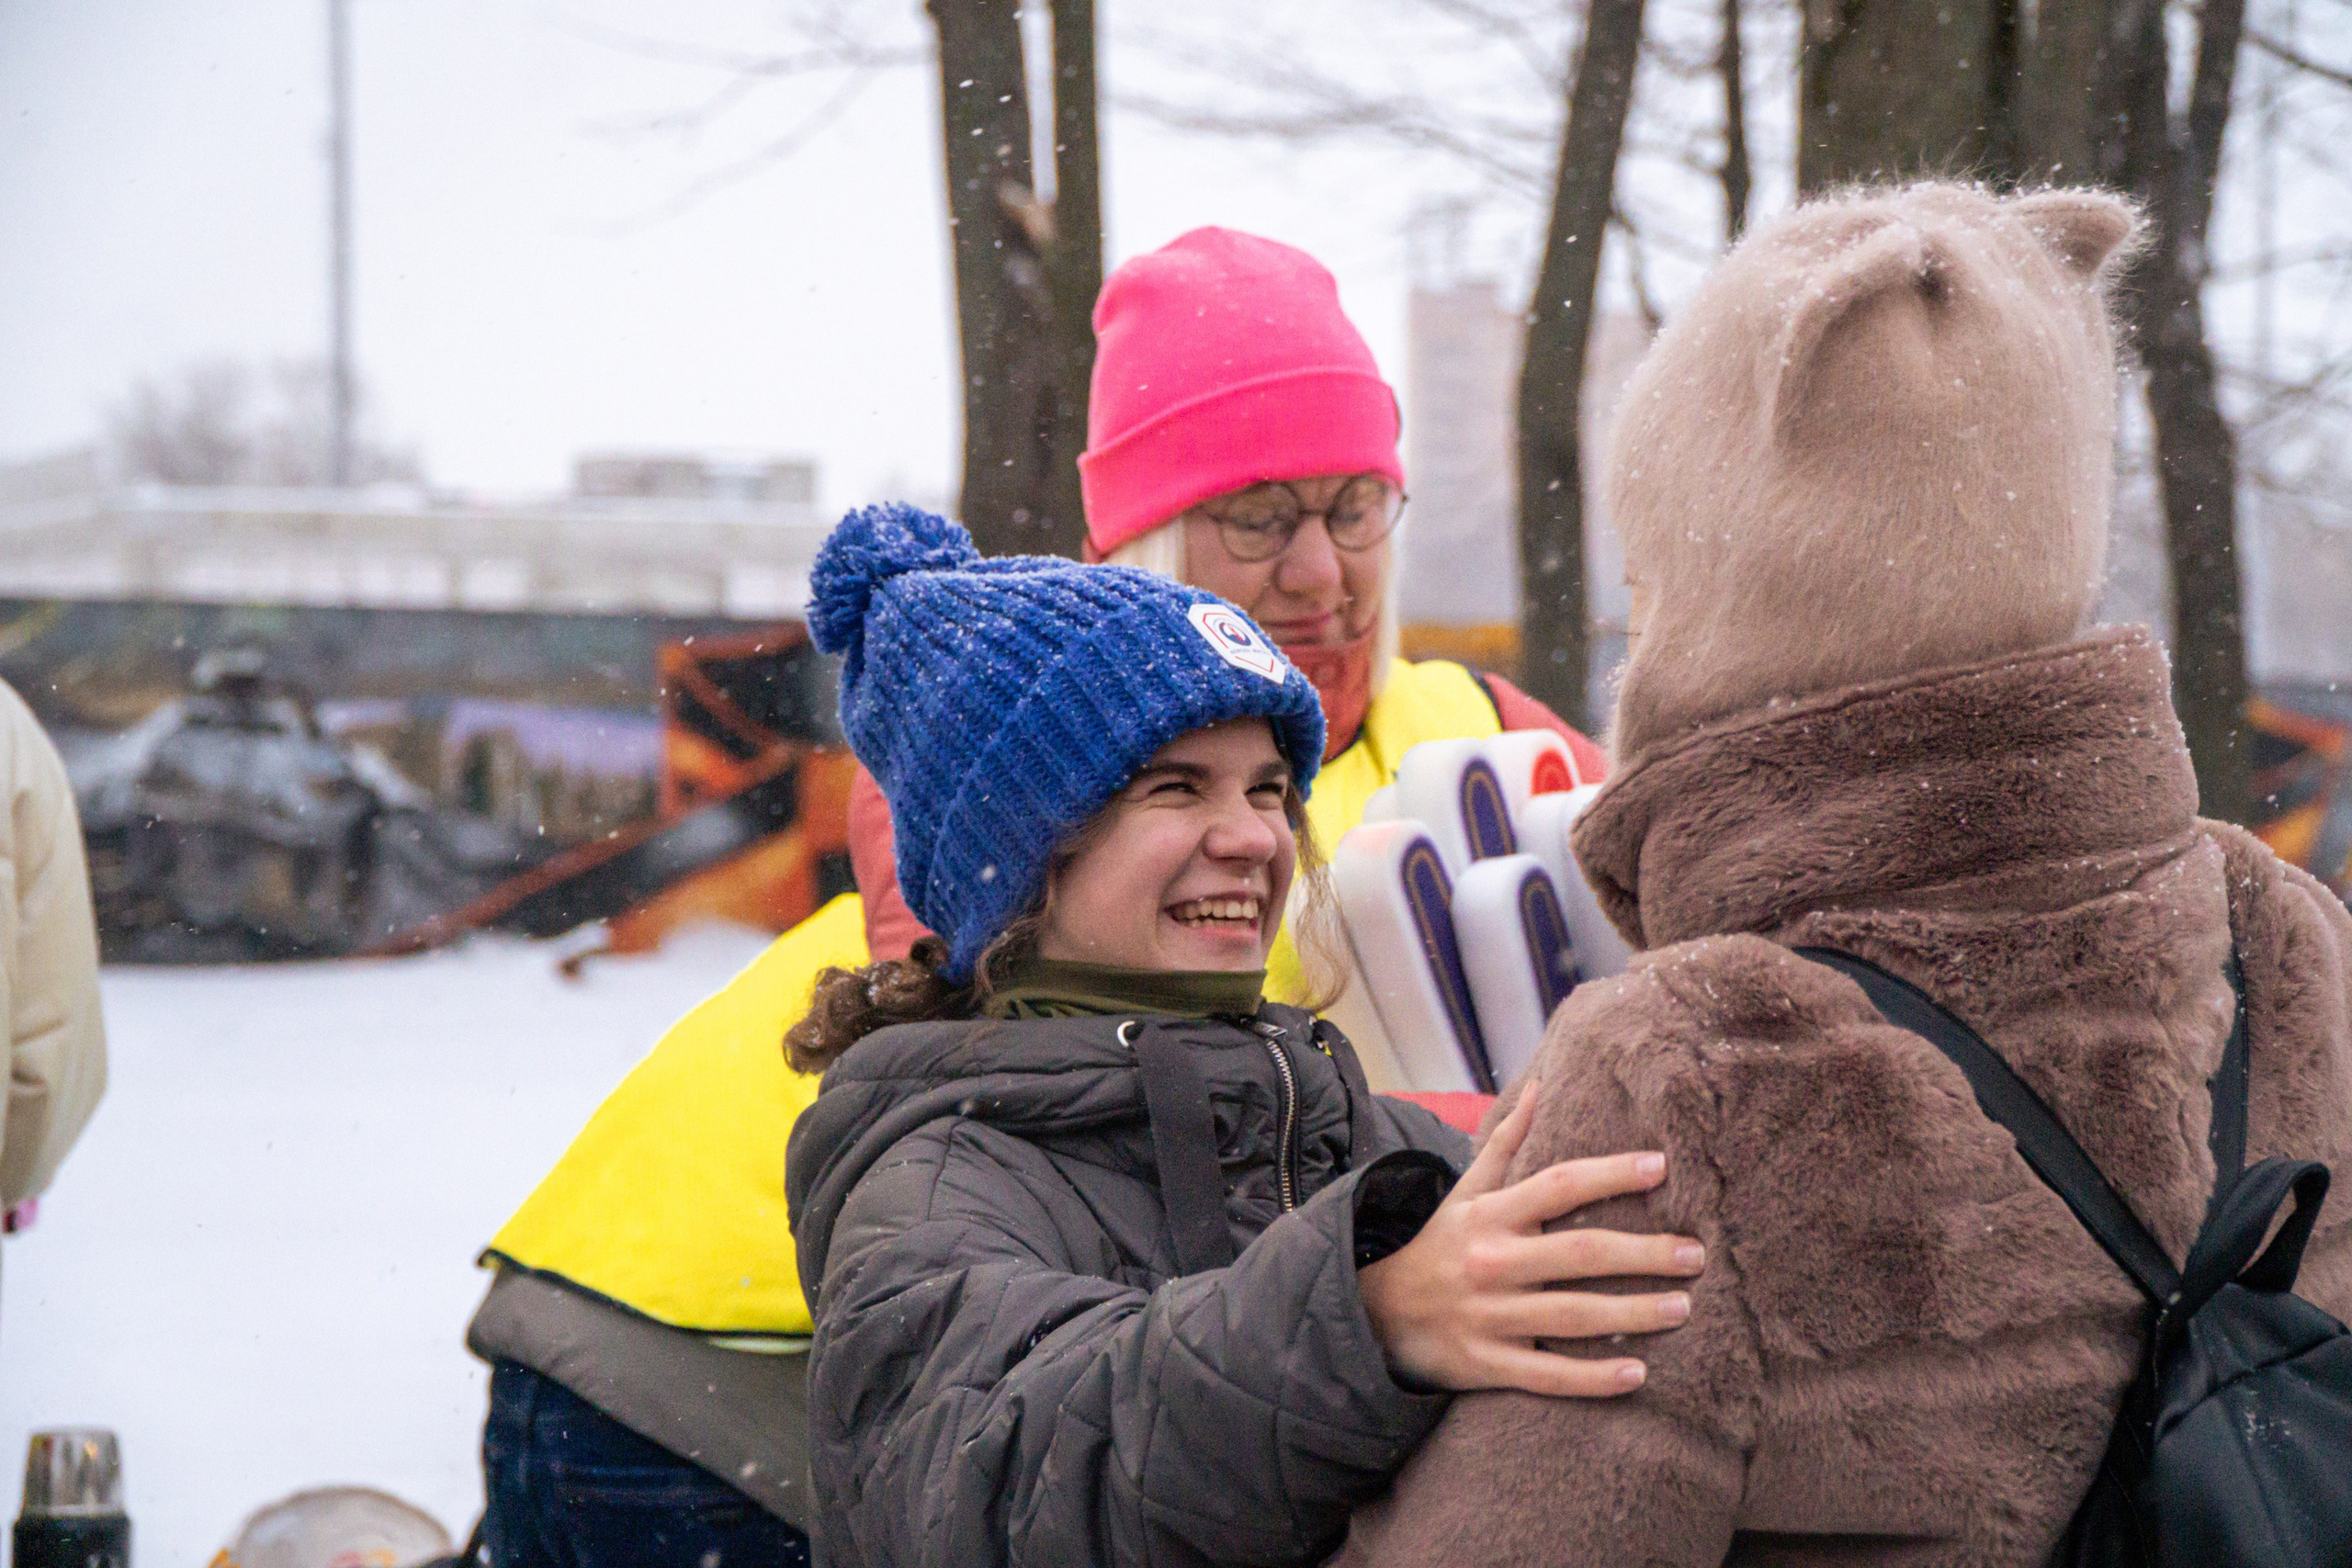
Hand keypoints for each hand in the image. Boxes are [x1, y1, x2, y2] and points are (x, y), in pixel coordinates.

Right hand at [1358, 1082, 1702, 1396]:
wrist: (1375, 1312)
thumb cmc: (1437, 1244)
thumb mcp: (1465, 1191)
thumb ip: (1505, 1142)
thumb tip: (1540, 1085)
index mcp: (1492, 1216)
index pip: (1559, 1185)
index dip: (1610, 1174)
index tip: (1661, 1167)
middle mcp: (1493, 1262)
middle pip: (1580, 1253)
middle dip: (1643, 1253)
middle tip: (1695, 1254)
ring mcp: (1490, 1316)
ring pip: (1573, 1316)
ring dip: (1634, 1312)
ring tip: (1683, 1307)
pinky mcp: (1486, 1364)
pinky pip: (1547, 1374)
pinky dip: (1592, 1378)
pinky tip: (1637, 1373)